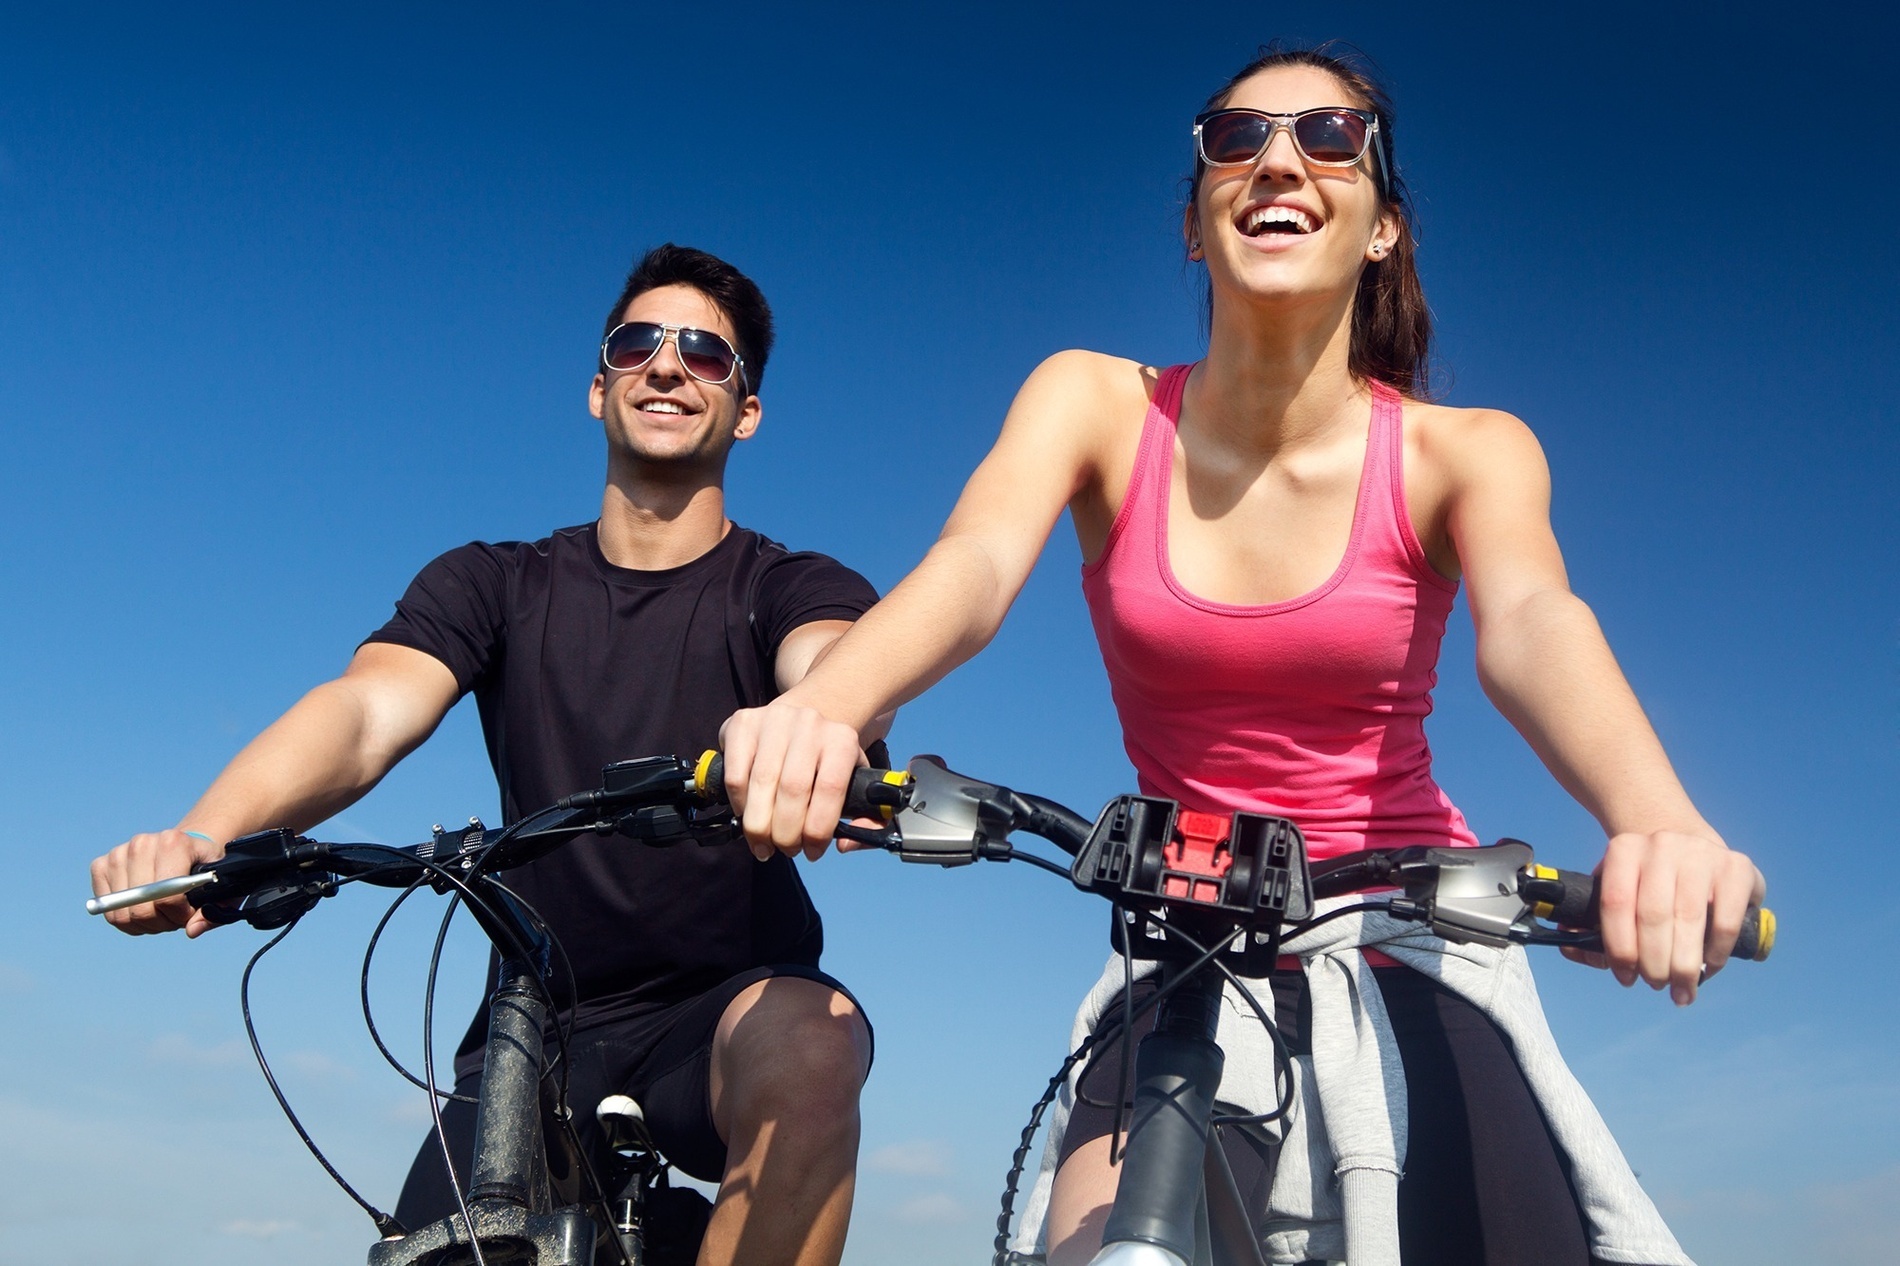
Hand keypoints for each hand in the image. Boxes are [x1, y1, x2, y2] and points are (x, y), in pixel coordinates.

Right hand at [90, 827, 225, 937]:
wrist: (184, 846)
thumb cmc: (204, 869)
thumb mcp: (221, 886)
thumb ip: (214, 911)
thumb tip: (192, 931)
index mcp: (173, 842)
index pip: (167, 897)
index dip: (179, 915)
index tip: (188, 913)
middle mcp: (142, 844)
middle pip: (141, 909)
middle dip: (161, 922)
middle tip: (173, 916)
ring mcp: (118, 853)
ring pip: (121, 913)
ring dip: (143, 923)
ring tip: (159, 911)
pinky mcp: (101, 865)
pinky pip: (106, 909)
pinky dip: (124, 918)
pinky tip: (142, 907)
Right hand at [720, 702, 866, 861]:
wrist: (801, 719)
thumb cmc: (826, 762)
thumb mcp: (855, 781)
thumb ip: (866, 817)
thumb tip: (845, 844)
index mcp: (842, 739)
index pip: (830, 788)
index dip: (818, 829)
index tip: (812, 852)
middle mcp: (809, 724)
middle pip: (793, 789)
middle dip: (786, 833)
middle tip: (786, 849)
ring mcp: (773, 720)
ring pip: (761, 784)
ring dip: (759, 826)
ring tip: (763, 844)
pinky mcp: (743, 724)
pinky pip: (735, 775)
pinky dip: (739, 805)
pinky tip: (747, 816)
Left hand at [1561, 828, 1763, 1004]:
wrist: (1691, 844)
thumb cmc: (1648, 882)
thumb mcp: (1617, 890)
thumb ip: (1590, 922)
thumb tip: (1570, 946)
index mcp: (1624, 849)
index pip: (1615, 904)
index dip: (1619, 949)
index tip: (1625, 977)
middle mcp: (1661, 845)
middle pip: (1653, 916)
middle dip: (1653, 963)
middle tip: (1656, 985)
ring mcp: (1701, 853)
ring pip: (1689, 921)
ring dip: (1684, 966)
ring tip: (1681, 990)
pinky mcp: (1736, 867)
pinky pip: (1725, 921)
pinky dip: (1715, 953)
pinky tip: (1708, 968)